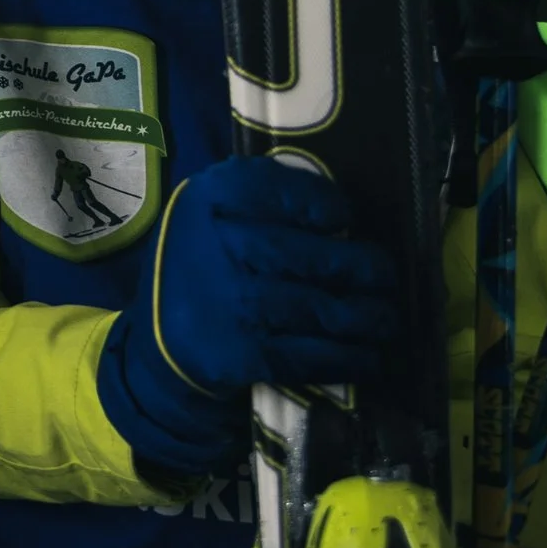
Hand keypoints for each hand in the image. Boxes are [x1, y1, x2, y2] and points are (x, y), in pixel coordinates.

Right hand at [99, 153, 396, 474]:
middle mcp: (219, 244)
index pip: (282, 189)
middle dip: (366, 270)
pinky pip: (317, 355)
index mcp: (208, 199)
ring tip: (385, 319)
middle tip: (384, 278)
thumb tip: (346, 218)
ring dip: (372, 319)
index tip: (343, 219)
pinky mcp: (244, 354)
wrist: (161, 343)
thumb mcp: (210, 218)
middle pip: (317, 256)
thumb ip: (262, 204)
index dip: (325, 204)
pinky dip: (353, 358)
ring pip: (326, 309)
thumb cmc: (203, 268)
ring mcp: (232, 302)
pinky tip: (367, 356)